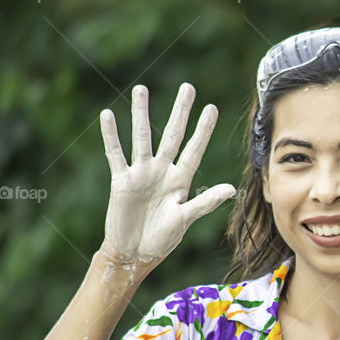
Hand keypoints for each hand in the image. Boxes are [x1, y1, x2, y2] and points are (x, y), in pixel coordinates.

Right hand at [99, 82, 236, 263]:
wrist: (134, 252)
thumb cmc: (162, 239)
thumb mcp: (185, 220)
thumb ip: (205, 203)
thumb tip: (231, 189)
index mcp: (181, 180)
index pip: (195, 149)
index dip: (203, 130)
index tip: (212, 108)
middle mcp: (163, 171)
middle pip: (173, 135)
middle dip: (180, 112)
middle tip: (187, 87)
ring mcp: (142, 173)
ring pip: (142, 137)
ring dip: (141, 114)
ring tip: (141, 89)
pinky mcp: (122, 180)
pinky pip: (116, 154)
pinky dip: (111, 135)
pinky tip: (108, 116)